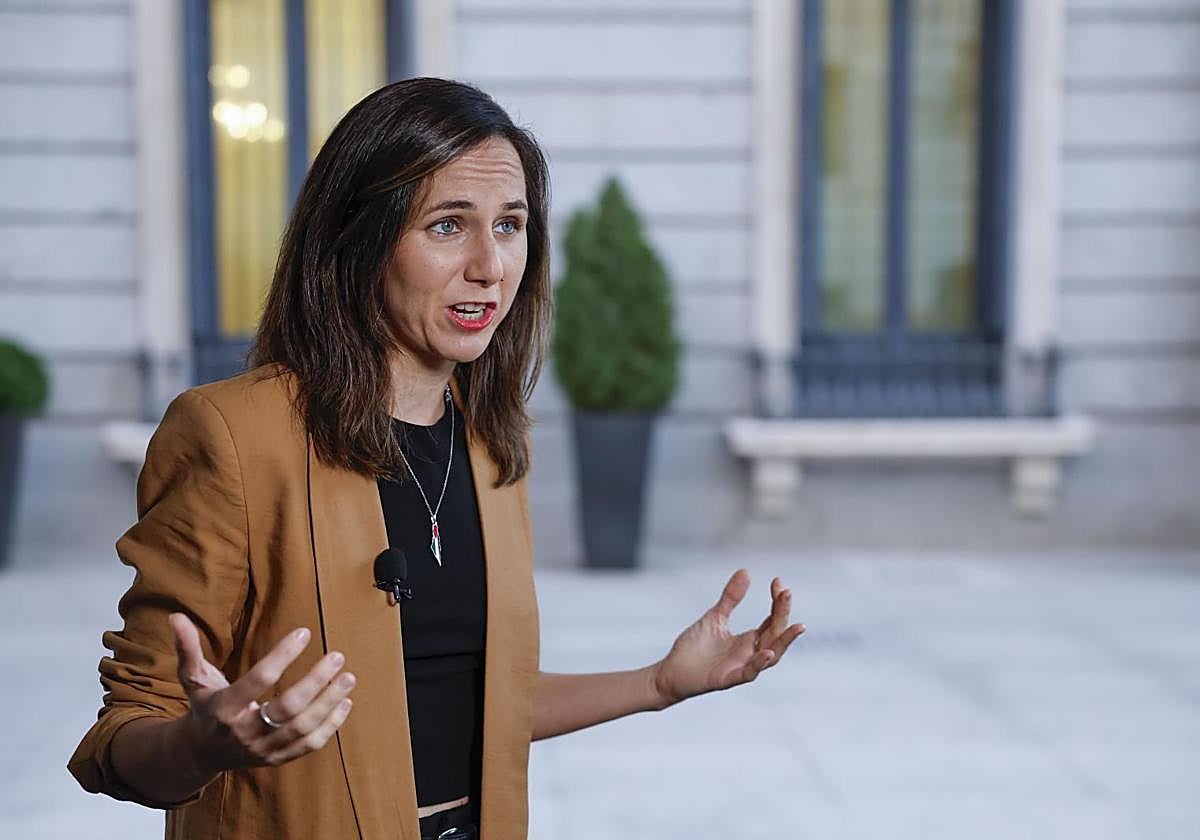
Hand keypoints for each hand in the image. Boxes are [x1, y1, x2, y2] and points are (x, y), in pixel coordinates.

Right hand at [169, 612, 355, 773]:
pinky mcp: (277, 758)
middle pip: (288, 708)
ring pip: (303, 728)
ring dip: (330, 702)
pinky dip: (331, 725)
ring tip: (348, 677)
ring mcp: (263, 748)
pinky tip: (345, 703)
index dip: (283, 655)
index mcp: (224, 708)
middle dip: (316, 681)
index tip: (304, 632)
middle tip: (338, 656)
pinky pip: (309, 745)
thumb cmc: (204, 706)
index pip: (259, 679)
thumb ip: (187, 648)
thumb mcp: (193, 678)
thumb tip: (177, 617)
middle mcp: (245, 732)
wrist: (203, 752)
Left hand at [651, 569, 803, 707]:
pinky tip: (768, 652)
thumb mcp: (715, 617)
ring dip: (784, 642)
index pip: (772, 621)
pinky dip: (759, 664)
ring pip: (771, 657)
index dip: (778, 603)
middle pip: (775, 635)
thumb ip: (731, 598)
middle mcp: (749, 654)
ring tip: (797, 626)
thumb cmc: (694, 648)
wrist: (670, 671)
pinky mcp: (726, 679)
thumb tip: (746, 571)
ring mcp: (740, 667)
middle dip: (783, 615)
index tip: (778, 582)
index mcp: (748, 640)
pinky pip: (748, 673)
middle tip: (786, 593)